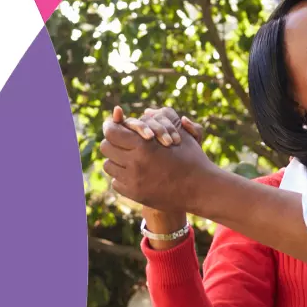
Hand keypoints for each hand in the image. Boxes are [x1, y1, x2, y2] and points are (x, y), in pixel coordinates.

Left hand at [100, 106, 216, 212]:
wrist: (201, 189)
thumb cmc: (192, 158)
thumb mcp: (180, 134)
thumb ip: (162, 120)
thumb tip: (146, 111)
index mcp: (145, 145)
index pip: (111, 132)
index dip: (112, 127)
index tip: (115, 126)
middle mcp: (135, 163)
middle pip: (106, 148)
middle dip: (113, 142)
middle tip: (122, 142)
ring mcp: (133, 181)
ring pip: (108, 166)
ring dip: (116, 160)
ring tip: (129, 158)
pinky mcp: (135, 194)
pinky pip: (116, 183)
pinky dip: (122, 177)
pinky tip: (135, 173)